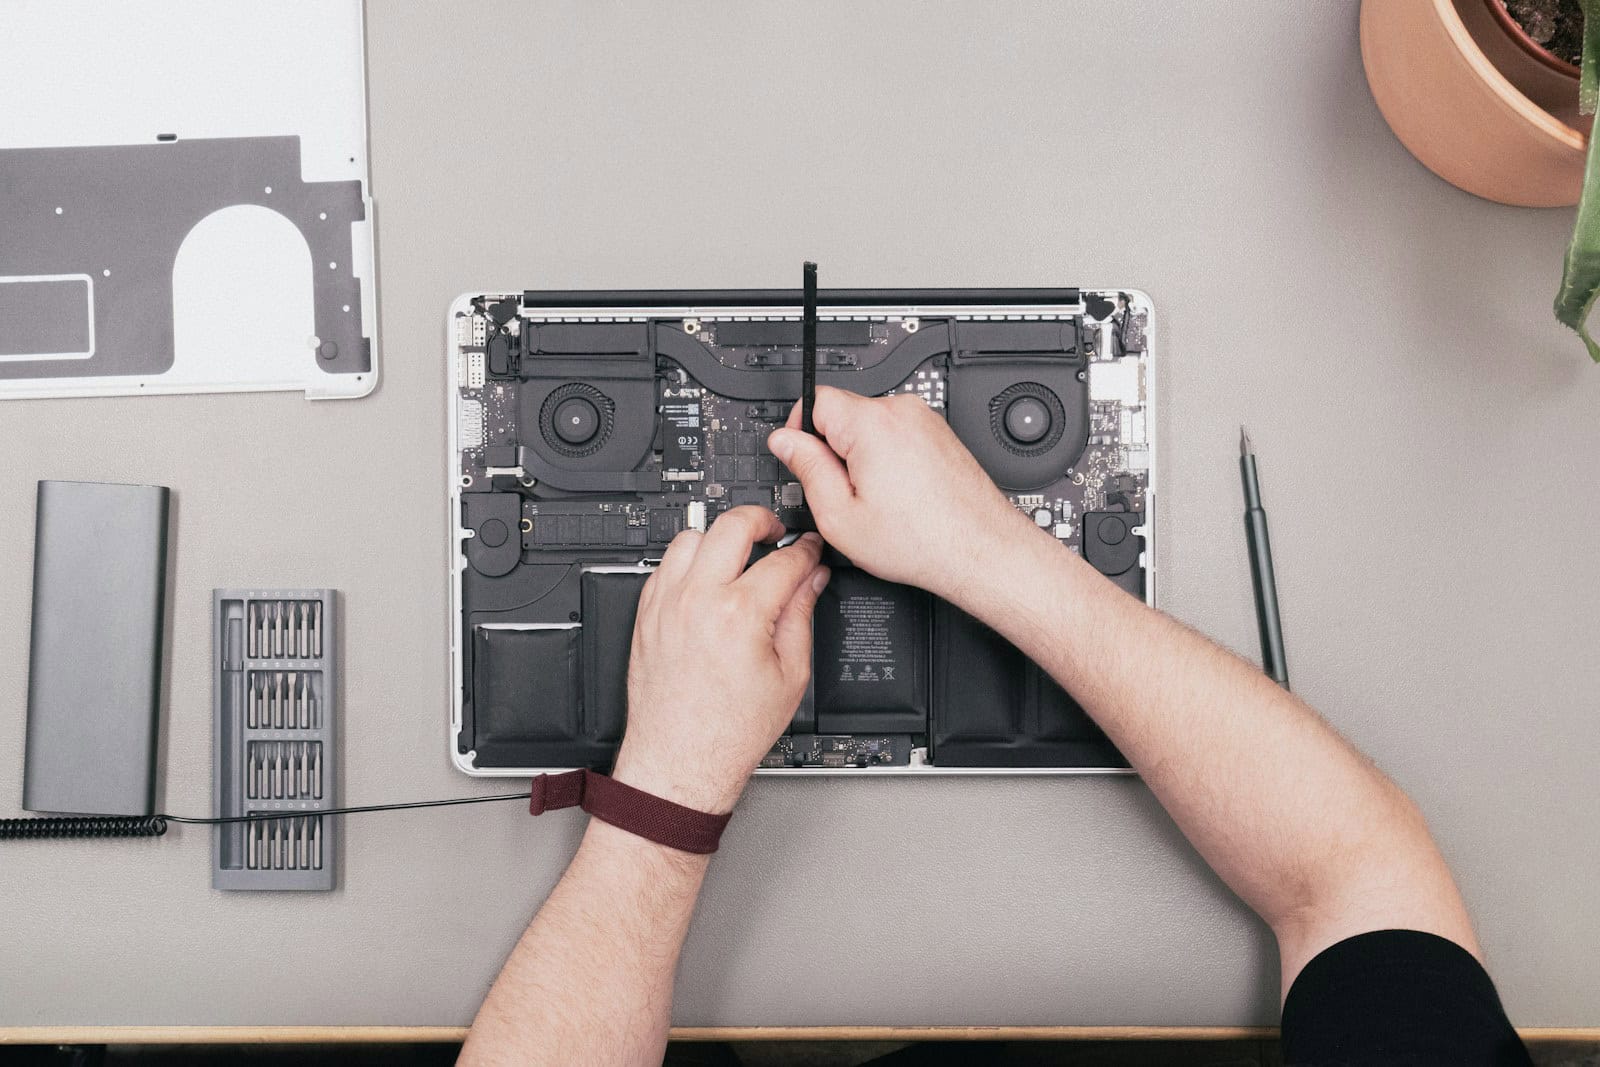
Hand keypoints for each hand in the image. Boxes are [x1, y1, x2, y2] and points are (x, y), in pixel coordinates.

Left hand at [611, 506, 827, 813]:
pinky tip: (706, 578)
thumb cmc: (730, 732)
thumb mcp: (790, 676)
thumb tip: (811, 582)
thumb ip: (802, 617)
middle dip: (763, 521)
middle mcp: (698, 601)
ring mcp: (667, 605)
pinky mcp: (646, 615)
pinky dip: (688, 562)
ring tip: (738, 554)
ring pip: (691, 535)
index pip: (784, 560)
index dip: (807, 551)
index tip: (811, 550)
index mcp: (740, 615)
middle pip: (733, 525)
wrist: (681, 759)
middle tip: (776, 533)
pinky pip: (664, 565)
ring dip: (719, 538)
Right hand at [766, 387, 1037, 607]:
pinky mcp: (938, 433)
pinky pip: (896, 435)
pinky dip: (889, 460)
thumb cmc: (922, 540)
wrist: (979, 549)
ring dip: (863, 457)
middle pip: (843, 413)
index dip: (801, 431)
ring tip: (878, 499)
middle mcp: (902, 411)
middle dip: (834, 449)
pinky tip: (899, 495)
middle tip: (844, 493)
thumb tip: (785, 441)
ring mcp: (925, 420)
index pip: (814, 399)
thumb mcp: (840, 516)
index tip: (803, 458)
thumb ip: (806, 469)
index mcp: (872, 424)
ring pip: (870, 426)